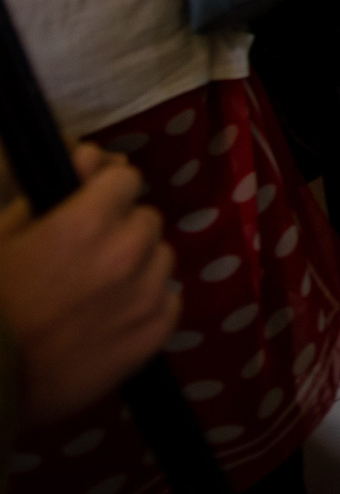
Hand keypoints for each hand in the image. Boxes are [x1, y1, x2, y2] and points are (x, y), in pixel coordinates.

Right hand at [0, 144, 179, 422]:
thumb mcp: (5, 235)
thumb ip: (53, 192)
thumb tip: (92, 158)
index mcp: (88, 222)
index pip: (125, 179)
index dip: (104, 192)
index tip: (89, 207)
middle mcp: (127, 252)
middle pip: (146, 220)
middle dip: (121, 230)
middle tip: (86, 257)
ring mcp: (146, 296)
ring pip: (161, 259)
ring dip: (137, 267)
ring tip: (98, 291)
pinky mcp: (154, 335)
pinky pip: (170, 301)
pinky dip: (148, 305)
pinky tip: (114, 317)